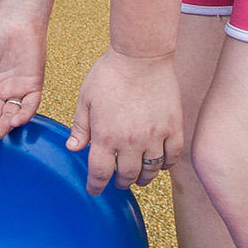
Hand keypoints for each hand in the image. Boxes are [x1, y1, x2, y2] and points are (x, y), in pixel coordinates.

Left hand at [63, 48, 181, 193]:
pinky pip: (173, 156)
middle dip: (121, 183)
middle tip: (119, 183)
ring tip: (139, 178)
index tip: (94, 190)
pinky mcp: (174, 127)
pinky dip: (166, 165)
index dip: (95, 186)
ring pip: (151, 170)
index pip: (99, 172)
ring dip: (143, 178)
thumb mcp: (86, 99)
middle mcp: (131, 141)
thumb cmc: (109, 74)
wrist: (141, 57)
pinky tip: (160, 164)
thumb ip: (81, 127)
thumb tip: (73, 148)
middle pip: (127, 176)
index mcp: (106, 136)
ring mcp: (155, 136)